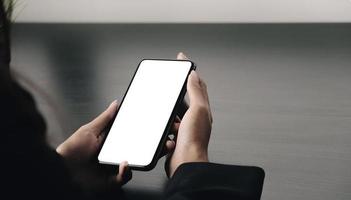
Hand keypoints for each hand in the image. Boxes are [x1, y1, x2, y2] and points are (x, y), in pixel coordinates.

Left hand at [56, 101, 131, 189]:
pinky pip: (123, 177)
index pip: (124, 137)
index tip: (139, 128)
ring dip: (133, 160)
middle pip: (130, 150)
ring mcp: (110, 168)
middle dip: (135, 147)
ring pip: (129, 164)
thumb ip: (104, 118)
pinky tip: (123, 164)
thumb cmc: (72, 150)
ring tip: (128, 155)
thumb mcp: (89, 130)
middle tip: (136, 143)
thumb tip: (115, 105)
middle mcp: (110, 155)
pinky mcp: (110, 180)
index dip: (133, 133)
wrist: (62, 171)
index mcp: (106, 142)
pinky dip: (126, 172)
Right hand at [166, 52, 212, 176]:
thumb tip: (194, 74)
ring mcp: (186, 127)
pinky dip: (166, 121)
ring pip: (176, 110)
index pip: (198, 84)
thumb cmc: (193, 140)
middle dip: (180, 85)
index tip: (183, 59)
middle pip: (187, 95)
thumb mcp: (197, 110)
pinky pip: (169, 123)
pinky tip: (163, 121)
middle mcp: (196, 118)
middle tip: (172, 75)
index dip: (190, 69)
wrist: (185, 163)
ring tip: (165, 101)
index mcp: (202, 109)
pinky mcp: (176, 136)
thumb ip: (196, 92)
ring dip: (171, 106)